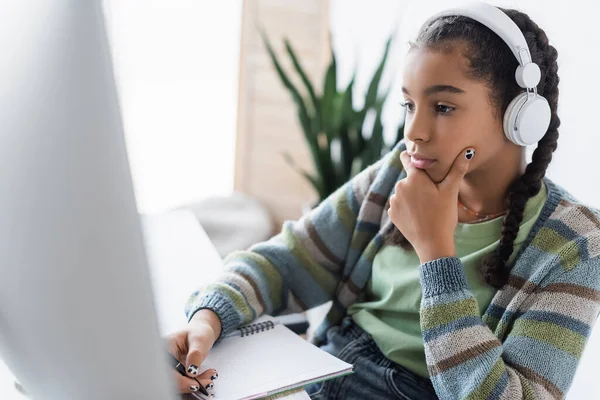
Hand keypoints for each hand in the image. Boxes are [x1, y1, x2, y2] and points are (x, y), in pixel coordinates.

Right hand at [166, 310, 220, 393]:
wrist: (202, 332)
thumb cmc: (198, 331)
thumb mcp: (199, 340)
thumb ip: (195, 354)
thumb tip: (191, 371)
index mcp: (166, 347)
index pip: (168, 368)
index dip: (179, 379)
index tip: (194, 383)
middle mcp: (167, 358)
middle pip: (172, 378)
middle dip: (190, 383)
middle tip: (206, 382)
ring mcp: (173, 366)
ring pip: (180, 382)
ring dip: (196, 383)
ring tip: (209, 379)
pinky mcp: (179, 372)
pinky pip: (186, 382)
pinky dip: (197, 382)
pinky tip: (207, 377)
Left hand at [388, 148, 473, 262]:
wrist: (432, 243)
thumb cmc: (443, 215)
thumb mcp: (451, 191)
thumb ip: (457, 169)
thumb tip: (468, 151)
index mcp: (414, 177)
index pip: (407, 158)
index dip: (412, 157)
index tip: (417, 158)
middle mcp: (400, 186)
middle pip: (409, 178)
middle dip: (418, 182)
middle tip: (432, 194)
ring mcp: (394, 200)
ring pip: (404, 192)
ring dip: (412, 195)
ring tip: (426, 207)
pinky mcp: (392, 213)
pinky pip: (399, 204)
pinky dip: (407, 207)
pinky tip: (418, 215)